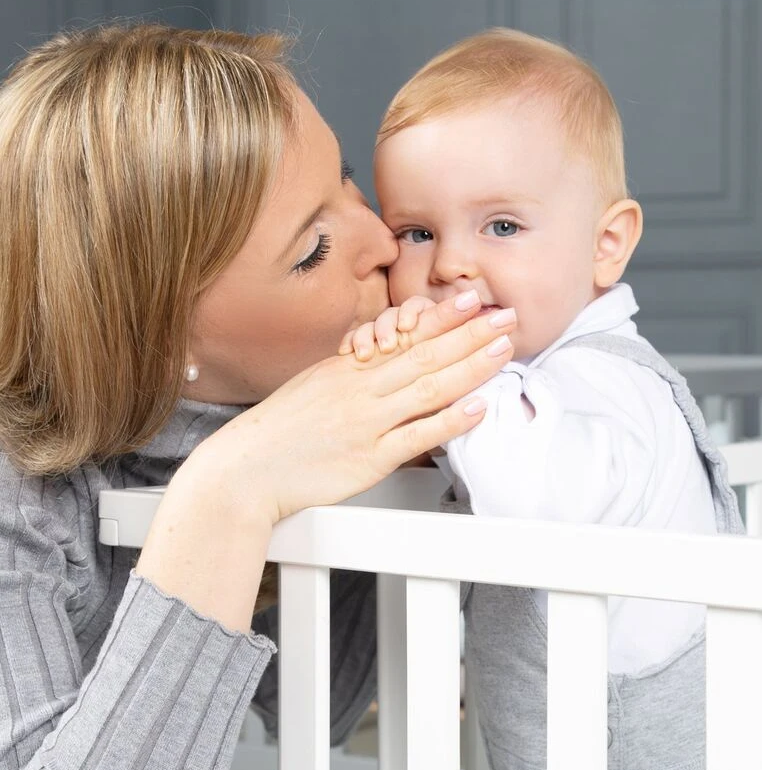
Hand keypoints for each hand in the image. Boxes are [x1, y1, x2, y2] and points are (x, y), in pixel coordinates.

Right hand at [197, 289, 516, 523]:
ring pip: (429, 388)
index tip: (470, 299)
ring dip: (471, 367)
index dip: (441, 316)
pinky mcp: (371, 458)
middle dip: (470, 333)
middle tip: (505, 315)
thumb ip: (352, 375)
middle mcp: (361, 390)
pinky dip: (450, 421)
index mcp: (347, 370)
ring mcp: (368, 422)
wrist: (247, 470)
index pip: (403, 336)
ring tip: (503, 350)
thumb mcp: (313, 387)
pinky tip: (476, 407)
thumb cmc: (278, 432)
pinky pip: (417, 435)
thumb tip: (383, 361)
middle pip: (425, 355)